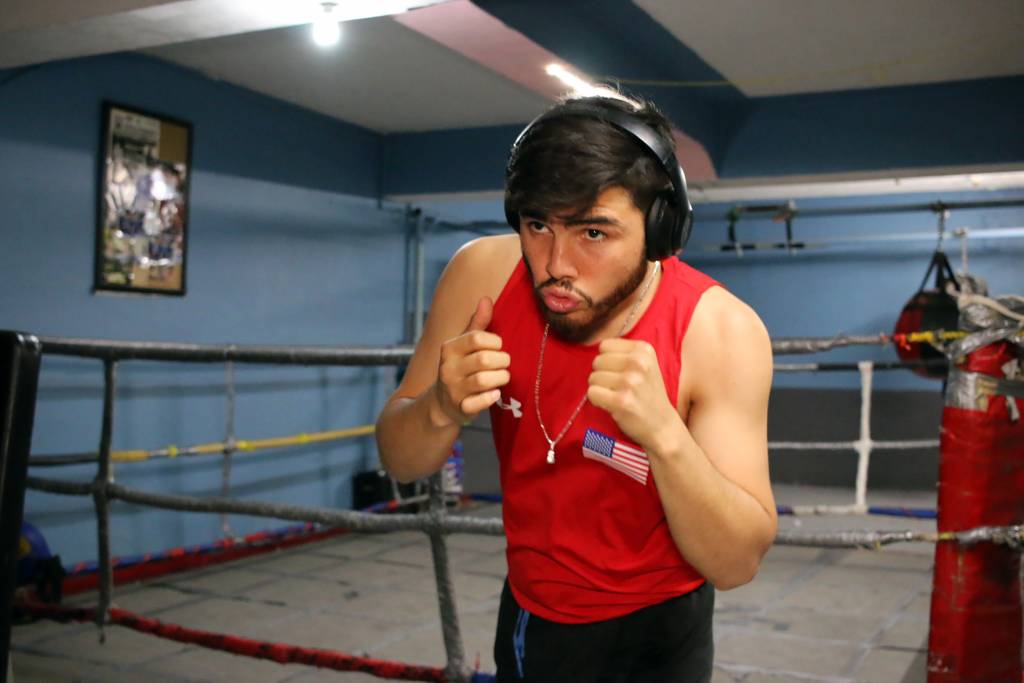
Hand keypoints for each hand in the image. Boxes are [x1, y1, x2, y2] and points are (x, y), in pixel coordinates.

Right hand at [432, 297, 510, 426]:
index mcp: (449, 348)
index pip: (478, 338)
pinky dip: (490, 397)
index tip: (497, 347)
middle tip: (504, 363)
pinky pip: (479, 403)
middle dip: (502, 361)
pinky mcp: (460, 408)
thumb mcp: (464, 345)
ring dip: (500, 378)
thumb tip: (486, 299)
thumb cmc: (460, 367)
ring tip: (502, 377)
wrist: (442, 403)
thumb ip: (477, 324)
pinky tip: (494, 393)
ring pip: (484, 380)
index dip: (495, 342)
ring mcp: (453, 389)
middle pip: (484, 359)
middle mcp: (448, 368)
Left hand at [587, 338, 679, 451]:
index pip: (605, 345)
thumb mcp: (645, 365)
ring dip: (600, 389)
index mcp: (644, 349)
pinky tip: (612, 405)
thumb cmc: (648, 394)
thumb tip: (595, 351)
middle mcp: (638, 362)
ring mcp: (630, 381)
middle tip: (618, 388)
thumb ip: (623, 353)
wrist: (662, 426)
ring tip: (617, 396)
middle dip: (603, 375)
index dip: (607, 360)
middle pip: (597, 361)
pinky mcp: (621, 400)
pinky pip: (592, 393)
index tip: (621, 373)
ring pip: (593, 377)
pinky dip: (597, 400)